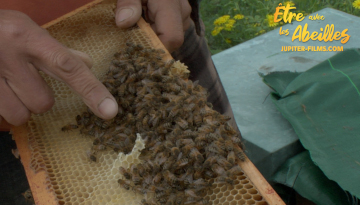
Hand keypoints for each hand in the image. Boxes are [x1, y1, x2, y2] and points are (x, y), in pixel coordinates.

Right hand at [0, 10, 117, 126]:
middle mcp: (9, 55)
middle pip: (43, 103)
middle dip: (36, 97)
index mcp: (28, 38)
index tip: (110, 110)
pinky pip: (1, 116)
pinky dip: (2, 107)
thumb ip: (57, 51)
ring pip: (21, 114)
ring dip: (18, 105)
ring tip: (6, 84)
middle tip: (22, 80)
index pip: (68, 67)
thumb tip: (87, 63)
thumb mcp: (26, 31)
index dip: (92, 90)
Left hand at [115, 0, 191, 52]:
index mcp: (169, 4)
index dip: (155, 48)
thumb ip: (127, 2)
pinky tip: (146, 20)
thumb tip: (124, 23)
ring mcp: (183, 13)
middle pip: (171, 40)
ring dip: (153, 34)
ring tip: (138, 21)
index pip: (171, 38)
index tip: (136, 49)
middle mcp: (182, 11)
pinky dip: (157, 29)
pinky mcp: (181, 15)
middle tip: (132, 31)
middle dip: (151, 40)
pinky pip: (171, 29)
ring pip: (171, 35)